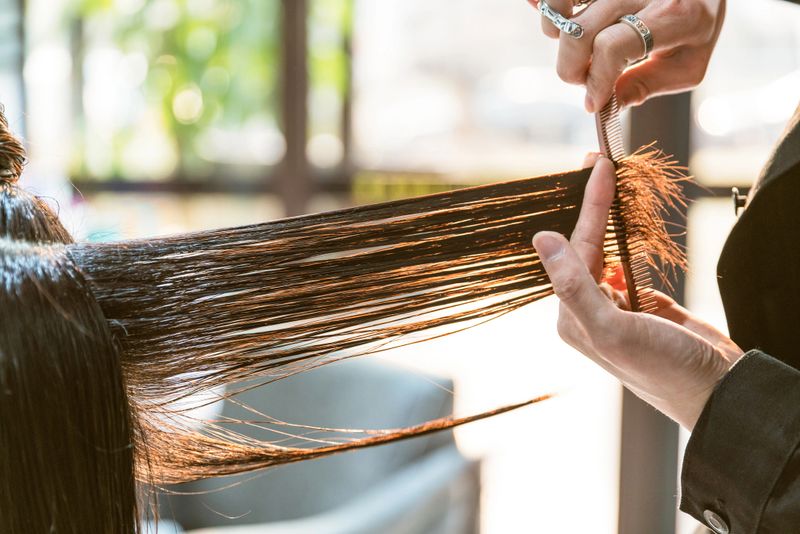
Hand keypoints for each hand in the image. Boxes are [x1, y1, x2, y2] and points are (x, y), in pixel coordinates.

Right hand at [528, 0, 725, 110]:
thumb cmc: (695, 23)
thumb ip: (648, 84)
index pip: (611, 48)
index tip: (593, 102)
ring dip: (556, 35)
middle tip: (583, 78)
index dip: (594, 81)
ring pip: (560, 7)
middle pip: (581, 32)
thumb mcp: (688, 62)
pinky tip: (557, 17)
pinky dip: (546, 5)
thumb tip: (608, 104)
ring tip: (575, 46)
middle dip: (571, 67)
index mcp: (673, 15)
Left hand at [532, 154, 742, 429]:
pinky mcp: (643, 306)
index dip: (587, 206)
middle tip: (596, 161)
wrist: (715, 391)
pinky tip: (624, 224)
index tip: (597, 167)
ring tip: (609, 183)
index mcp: (573, 317)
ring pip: (605, 253)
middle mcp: (588, 312)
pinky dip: (626, 240)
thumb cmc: (663, 367)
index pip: (575, 250)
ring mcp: (616, 308)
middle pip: (585, 247)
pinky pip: (627, 264)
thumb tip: (542, 241)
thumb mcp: (612, 328)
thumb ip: (575, 286)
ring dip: (606, 220)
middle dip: (591, 205)